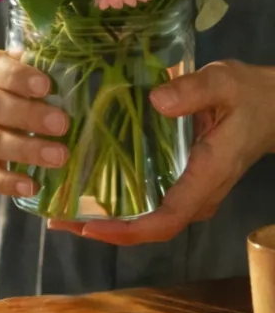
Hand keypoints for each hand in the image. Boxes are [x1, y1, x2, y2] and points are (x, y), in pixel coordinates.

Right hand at [0, 48, 69, 196]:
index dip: (19, 77)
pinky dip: (8, 182)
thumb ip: (35, 70)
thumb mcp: (14, 70)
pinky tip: (33, 185)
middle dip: (28, 115)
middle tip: (62, 124)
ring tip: (59, 156)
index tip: (47, 86)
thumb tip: (68, 76)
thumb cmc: (4, 89)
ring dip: (26, 150)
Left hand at [48, 59, 274, 244]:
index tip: (91, 226)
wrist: (270, 105)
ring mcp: (191, 191)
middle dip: (105, 229)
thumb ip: (192, 91)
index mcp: (207, 175)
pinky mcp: (184, 181)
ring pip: (148, 218)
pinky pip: (150, 202)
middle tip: (58, 218)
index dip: (128, 230)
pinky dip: (119, 203)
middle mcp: (198, 193)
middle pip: (150, 227)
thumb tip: (156, 100)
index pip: (168, 218)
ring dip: (107, 219)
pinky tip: (88, 187)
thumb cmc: (246, 95)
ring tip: (62, 208)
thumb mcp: (222, 82)